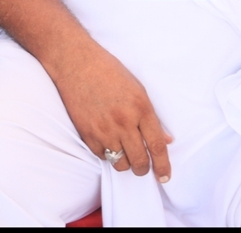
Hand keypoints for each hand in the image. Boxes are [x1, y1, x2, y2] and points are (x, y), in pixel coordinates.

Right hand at [50, 39, 172, 179]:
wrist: (76, 62)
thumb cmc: (108, 71)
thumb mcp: (137, 88)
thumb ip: (151, 116)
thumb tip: (165, 140)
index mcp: (141, 107)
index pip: (157, 146)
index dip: (163, 166)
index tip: (164, 177)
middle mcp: (123, 121)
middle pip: (139, 160)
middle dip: (143, 169)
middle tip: (142, 167)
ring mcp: (104, 129)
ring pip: (120, 163)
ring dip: (125, 162)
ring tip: (123, 151)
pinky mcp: (87, 133)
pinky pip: (101, 156)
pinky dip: (106, 154)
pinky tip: (107, 142)